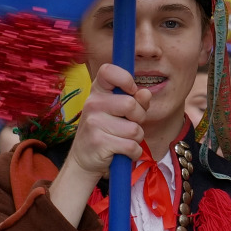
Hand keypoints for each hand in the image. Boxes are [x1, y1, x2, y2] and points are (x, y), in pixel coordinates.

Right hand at [66, 65, 150, 180]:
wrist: (85, 160)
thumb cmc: (106, 131)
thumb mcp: (119, 112)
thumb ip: (136, 100)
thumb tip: (145, 93)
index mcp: (97, 91)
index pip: (108, 71)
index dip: (125, 79)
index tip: (131, 91)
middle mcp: (92, 104)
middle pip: (130, 104)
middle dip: (139, 117)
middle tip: (129, 123)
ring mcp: (93, 123)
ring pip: (134, 129)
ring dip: (136, 138)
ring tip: (123, 140)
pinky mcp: (99, 143)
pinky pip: (131, 146)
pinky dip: (133, 152)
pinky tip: (123, 152)